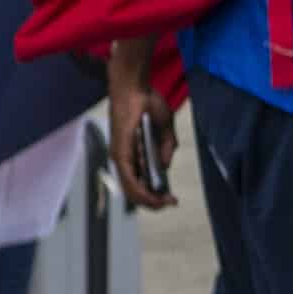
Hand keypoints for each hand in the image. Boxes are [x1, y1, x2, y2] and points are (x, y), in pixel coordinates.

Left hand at [101, 41, 180, 212]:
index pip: (141, 182)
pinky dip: (141, 191)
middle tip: (170, 203)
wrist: (136, 90)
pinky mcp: (121, 154)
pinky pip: (129, 179)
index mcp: (135, 154)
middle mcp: (124, 159)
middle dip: (153, 201)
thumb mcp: (164, 131)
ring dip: (148, 200)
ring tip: (164, 203)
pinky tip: (153, 197)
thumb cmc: (148, 106)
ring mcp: (121, 157)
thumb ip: (165, 150)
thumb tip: (163, 167)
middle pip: (135, 190)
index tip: (171, 199)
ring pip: (131, 189)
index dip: (155, 194)